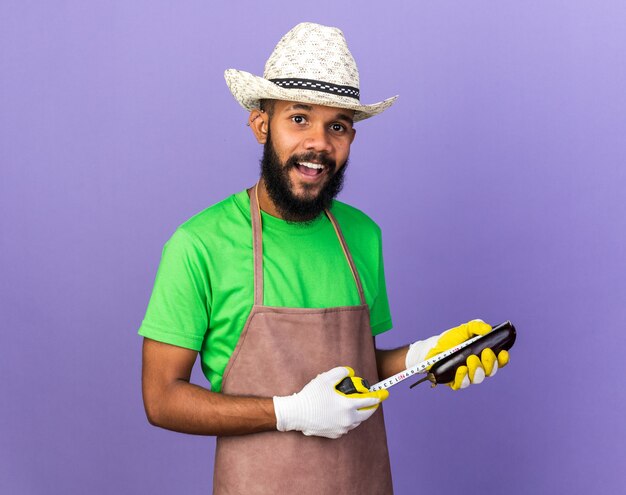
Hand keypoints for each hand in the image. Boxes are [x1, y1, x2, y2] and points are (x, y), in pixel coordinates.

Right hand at [273, 366, 388, 438]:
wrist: (297, 414)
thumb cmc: (311, 396)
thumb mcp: (325, 378)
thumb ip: (341, 372)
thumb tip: (350, 372)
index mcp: (348, 406)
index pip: (369, 401)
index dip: (378, 396)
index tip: (384, 394)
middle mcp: (348, 419)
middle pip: (367, 413)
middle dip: (372, 406)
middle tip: (373, 401)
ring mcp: (342, 428)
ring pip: (357, 421)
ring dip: (360, 413)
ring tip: (356, 406)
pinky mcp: (335, 434)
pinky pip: (347, 426)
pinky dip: (349, 420)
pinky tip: (343, 413)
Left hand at [405, 319, 509, 389]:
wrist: (432, 348)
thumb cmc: (450, 339)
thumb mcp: (464, 329)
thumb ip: (476, 326)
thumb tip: (488, 328)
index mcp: (483, 356)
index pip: (499, 361)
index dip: (503, 359)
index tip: (503, 352)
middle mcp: (477, 368)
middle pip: (490, 371)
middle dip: (490, 363)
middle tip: (484, 352)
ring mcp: (467, 376)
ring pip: (478, 378)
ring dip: (477, 369)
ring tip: (471, 359)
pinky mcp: (455, 382)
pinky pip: (462, 384)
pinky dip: (463, 377)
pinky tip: (461, 369)